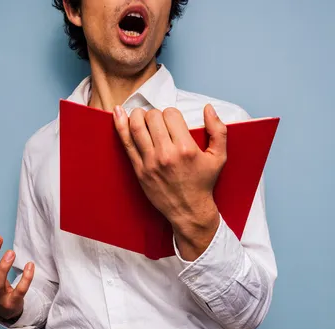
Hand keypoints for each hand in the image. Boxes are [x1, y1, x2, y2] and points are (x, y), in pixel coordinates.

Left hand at [113, 103, 226, 258]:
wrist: (189, 211)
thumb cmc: (203, 184)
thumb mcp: (219, 157)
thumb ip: (218, 130)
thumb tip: (208, 108)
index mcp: (186, 149)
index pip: (171, 114)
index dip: (172, 114)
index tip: (173, 123)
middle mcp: (166, 154)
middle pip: (153, 117)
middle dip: (155, 114)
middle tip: (158, 123)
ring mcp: (150, 163)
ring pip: (136, 126)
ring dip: (137, 115)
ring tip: (141, 117)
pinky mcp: (139, 170)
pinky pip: (126, 143)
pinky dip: (120, 125)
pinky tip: (118, 114)